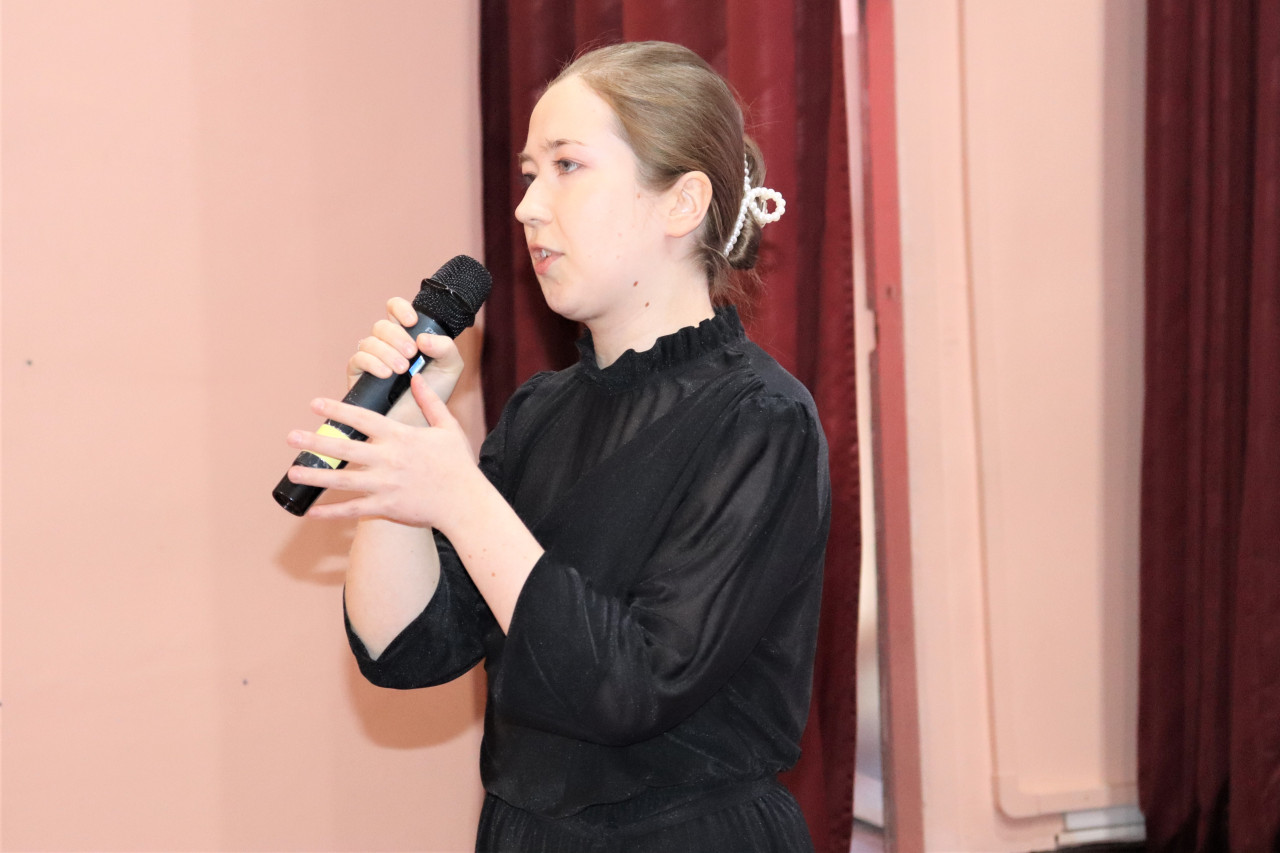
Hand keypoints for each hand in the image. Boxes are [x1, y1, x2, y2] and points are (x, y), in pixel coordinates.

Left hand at [286, 374, 482, 526]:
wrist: (465, 503)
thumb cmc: (457, 464)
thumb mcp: (447, 427)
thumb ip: (430, 402)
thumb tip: (417, 377)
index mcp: (401, 438)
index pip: (363, 419)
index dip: (337, 409)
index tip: (314, 403)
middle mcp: (389, 460)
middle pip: (345, 448)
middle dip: (316, 441)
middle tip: (291, 436)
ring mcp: (385, 486)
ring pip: (343, 480)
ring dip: (316, 474)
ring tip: (293, 470)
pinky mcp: (386, 508)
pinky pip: (352, 510)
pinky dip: (330, 512)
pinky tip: (311, 511)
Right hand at [348, 297, 464, 425]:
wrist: (419, 425)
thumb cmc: (434, 395)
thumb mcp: (450, 369)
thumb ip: (445, 348)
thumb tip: (423, 338)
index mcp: (407, 335)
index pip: (395, 309)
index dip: (400, 309)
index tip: (412, 321)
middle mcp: (387, 344)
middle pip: (381, 325)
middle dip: (397, 337)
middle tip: (411, 354)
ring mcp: (371, 359)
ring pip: (369, 341)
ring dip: (386, 352)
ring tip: (402, 369)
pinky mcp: (358, 376)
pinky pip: (357, 359)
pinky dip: (372, 363)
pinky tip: (386, 374)